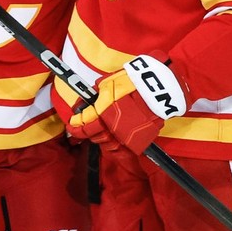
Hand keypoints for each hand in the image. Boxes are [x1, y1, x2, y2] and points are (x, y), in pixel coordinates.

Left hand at [66, 54, 187, 153]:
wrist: (159, 88)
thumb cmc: (133, 81)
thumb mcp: (107, 83)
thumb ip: (95, 95)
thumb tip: (84, 103)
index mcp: (103, 111)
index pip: (83, 125)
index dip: (75, 127)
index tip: (72, 126)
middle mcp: (113, 126)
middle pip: (94, 137)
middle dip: (87, 133)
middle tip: (84, 128)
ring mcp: (126, 135)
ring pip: (107, 145)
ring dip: (101, 139)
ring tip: (100, 132)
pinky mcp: (138, 140)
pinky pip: (122, 149)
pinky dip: (116, 146)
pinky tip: (114, 139)